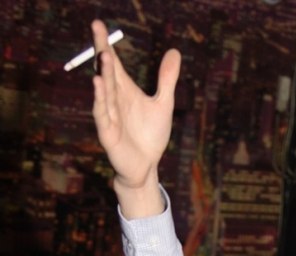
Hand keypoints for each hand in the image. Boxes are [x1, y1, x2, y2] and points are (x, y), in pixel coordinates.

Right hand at [91, 19, 180, 215]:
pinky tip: (98, 84)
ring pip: (105, 90)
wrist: (146, 167)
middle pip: (106, 71)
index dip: (106, 44)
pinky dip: (99, 99)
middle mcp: (114, 100)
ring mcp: (109, 115)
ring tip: (104, 54)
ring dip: (103, 73)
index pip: (114, 63)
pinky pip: (102, 113)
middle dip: (102, 50)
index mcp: (124, 91)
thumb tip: (174, 51)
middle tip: (96, 27)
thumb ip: (166, 79)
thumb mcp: (163, 104)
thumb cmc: (150, 137)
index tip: (99, 23)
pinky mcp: (108, 133)